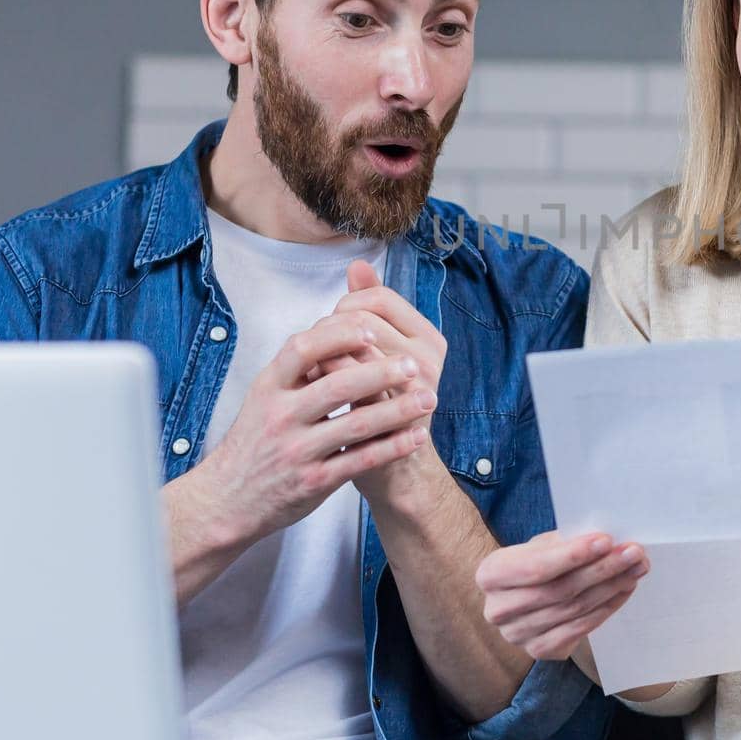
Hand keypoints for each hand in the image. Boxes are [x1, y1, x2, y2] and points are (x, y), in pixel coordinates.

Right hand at [195, 311, 436, 546]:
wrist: (227, 499)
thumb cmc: (255, 440)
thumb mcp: (263, 397)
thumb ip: (298, 368)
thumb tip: (340, 328)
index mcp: (269, 387)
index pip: (303, 349)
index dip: (339, 335)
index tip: (372, 328)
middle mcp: (281, 416)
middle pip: (337, 385)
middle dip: (381, 372)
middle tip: (412, 364)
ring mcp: (297, 450)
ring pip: (355, 425)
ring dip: (397, 410)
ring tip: (428, 398)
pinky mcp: (313, 481)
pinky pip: (360, 461)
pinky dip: (392, 448)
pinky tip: (415, 437)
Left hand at [330, 260, 447, 499]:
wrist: (395, 473)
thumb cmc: (381, 410)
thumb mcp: (381, 355)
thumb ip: (372, 311)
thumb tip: (357, 266)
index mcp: (429, 338)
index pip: (379, 299)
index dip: (345, 306)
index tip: (329, 326)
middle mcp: (428, 359)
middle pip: (362, 320)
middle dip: (328, 331)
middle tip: (317, 351)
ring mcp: (412, 388)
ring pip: (353, 349)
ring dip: (324, 356)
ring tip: (313, 370)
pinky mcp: (390, 416)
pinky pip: (348, 383)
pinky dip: (324, 380)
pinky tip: (312, 390)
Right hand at [476, 532, 648, 660]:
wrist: (521, 597)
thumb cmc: (534, 563)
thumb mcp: (539, 546)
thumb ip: (564, 543)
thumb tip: (607, 542)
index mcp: (491, 574)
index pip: (535, 567)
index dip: (572, 555)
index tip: (607, 541)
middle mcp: (498, 609)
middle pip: (560, 590)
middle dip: (602, 570)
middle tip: (634, 554)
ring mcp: (517, 635)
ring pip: (574, 609)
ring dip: (611, 587)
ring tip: (636, 569)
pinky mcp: (539, 650)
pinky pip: (579, 629)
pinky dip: (606, 608)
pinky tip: (623, 590)